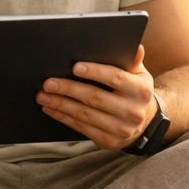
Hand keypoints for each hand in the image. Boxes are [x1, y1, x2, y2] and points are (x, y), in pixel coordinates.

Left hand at [36, 45, 156, 150]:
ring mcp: (120, 129)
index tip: (75, 67)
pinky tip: (51, 109)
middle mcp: (132, 111)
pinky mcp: (108, 141)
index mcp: (140, 90)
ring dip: (61, 105)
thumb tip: (136, 47)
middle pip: (95, 97)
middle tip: (48, 83)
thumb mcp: (140, 75)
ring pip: (85, 114)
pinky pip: (82, 128)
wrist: (145, 124)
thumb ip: (133, 61)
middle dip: (68, 89)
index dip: (95, 72)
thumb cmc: (135, 92)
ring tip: (43, 96)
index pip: (115, 78)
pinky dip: (64, 117)